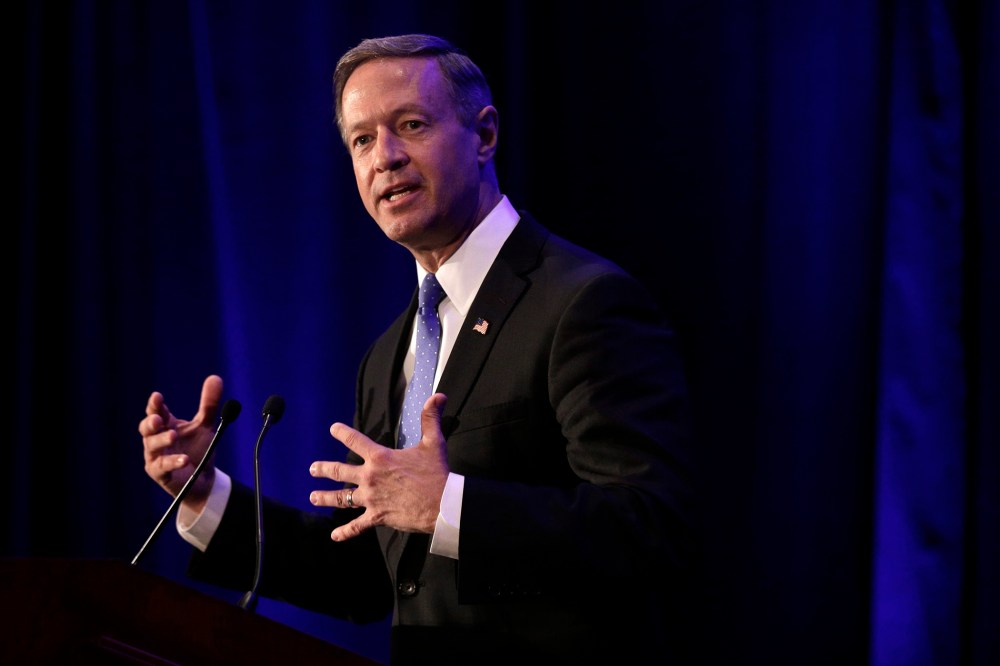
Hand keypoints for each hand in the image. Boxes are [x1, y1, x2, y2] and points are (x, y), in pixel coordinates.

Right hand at [138, 374, 222, 509]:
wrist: (202, 479)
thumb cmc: (198, 449)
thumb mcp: (205, 425)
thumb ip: (208, 404)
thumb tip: (215, 377)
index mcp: (165, 425)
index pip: (156, 412)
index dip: (154, 405)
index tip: (157, 396)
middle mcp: (156, 440)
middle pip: (146, 428)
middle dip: (150, 422)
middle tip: (158, 419)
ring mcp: (156, 457)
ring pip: (152, 446)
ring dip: (161, 440)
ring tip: (173, 435)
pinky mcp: (160, 473)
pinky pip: (163, 467)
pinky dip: (173, 462)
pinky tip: (184, 459)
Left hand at [309, 393, 449, 540]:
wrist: (442, 503)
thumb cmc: (436, 473)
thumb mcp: (434, 442)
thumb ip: (430, 418)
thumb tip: (438, 396)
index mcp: (380, 457)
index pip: (355, 440)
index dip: (342, 433)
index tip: (333, 429)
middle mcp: (369, 477)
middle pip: (339, 471)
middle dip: (323, 469)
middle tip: (312, 469)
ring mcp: (370, 498)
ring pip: (341, 498)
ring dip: (325, 497)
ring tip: (313, 497)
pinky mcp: (377, 516)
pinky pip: (357, 526)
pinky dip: (345, 532)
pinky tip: (334, 535)